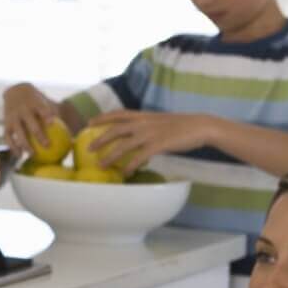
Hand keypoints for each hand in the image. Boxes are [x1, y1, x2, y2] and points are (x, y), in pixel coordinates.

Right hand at [2, 84, 65, 157]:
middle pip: (31, 123)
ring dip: (25, 144)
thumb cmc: (37, 101)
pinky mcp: (6, 123)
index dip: (46, 114)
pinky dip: (13, 146)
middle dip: (38, 134)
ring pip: (18, 132)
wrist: (16, 90)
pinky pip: (8, 137)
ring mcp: (13, 116)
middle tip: (47, 146)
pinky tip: (19, 156)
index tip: (52, 123)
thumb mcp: (46, 103)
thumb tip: (74, 140)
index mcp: (35, 102)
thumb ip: (57, 117)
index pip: (41, 108)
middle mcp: (23, 109)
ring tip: (33, 155)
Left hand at [86, 110, 211, 174]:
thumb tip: (136, 133)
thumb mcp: (160, 120)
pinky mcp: (158, 145)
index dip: (102, 117)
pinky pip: (139, 157)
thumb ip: (146, 125)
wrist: (200, 126)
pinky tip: (125, 173)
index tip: (89, 122)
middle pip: (116, 130)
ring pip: (124, 145)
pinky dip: (130, 165)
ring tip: (101, 165)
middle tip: (88, 148)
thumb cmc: (182, 125)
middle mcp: (144, 123)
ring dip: (110, 156)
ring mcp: (150, 134)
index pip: (119, 114)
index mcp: (144, 115)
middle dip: (100, 139)